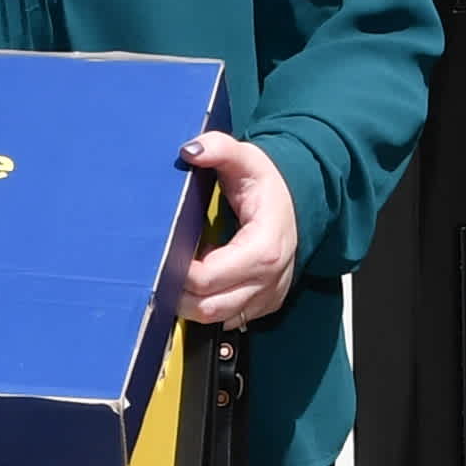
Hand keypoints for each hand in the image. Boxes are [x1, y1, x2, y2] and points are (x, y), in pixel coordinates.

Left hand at [178, 131, 300, 327]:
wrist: (303, 200)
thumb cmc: (271, 183)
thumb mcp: (246, 159)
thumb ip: (219, 149)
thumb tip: (191, 151)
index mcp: (264, 248)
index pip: (208, 278)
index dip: (178, 270)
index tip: (163, 252)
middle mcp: (269, 279)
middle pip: (209, 306)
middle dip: (178, 293)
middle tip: (162, 268)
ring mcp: (268, 296)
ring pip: (216, 317)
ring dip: (191, 303)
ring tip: (178, 275)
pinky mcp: (265, 305)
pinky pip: (229, 317)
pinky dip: (209, 304)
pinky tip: (200, 282)